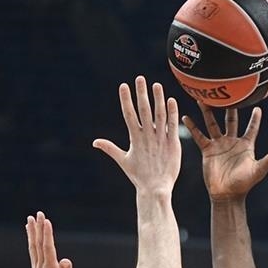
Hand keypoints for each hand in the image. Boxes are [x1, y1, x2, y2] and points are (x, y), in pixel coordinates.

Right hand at [93, 76, 180, 194]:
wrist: (155, 189)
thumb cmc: (139, 176)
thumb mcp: (123, 160)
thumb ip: (110, 148)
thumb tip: (94, 142)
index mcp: (134, 138)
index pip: (128, 114)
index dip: (126, 99)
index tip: (123, 86)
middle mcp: (147, 136)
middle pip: (143, 110)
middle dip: (141, 94)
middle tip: (140, 78)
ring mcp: (160, 139)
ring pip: (159, 115)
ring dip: (158, 99)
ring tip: (156, 84)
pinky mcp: (173, 144)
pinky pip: (172, 125)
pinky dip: (172, 113)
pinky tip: (171, 100)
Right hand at [182, 103, 267, 200]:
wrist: (226, 194)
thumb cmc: (244, 184)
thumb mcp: (258, 170)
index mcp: (246, 145)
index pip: (252, 128)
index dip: (255, 119)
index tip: (256, 106)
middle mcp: (232, 142)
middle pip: (230, 120)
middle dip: (229, 107)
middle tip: (226, 93)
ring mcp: (219, 145)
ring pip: (212, 124)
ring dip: (208, 112)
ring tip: (202, 99)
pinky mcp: (207, 150)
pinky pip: (199, 136)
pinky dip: (192, 127)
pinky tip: (185, 117)